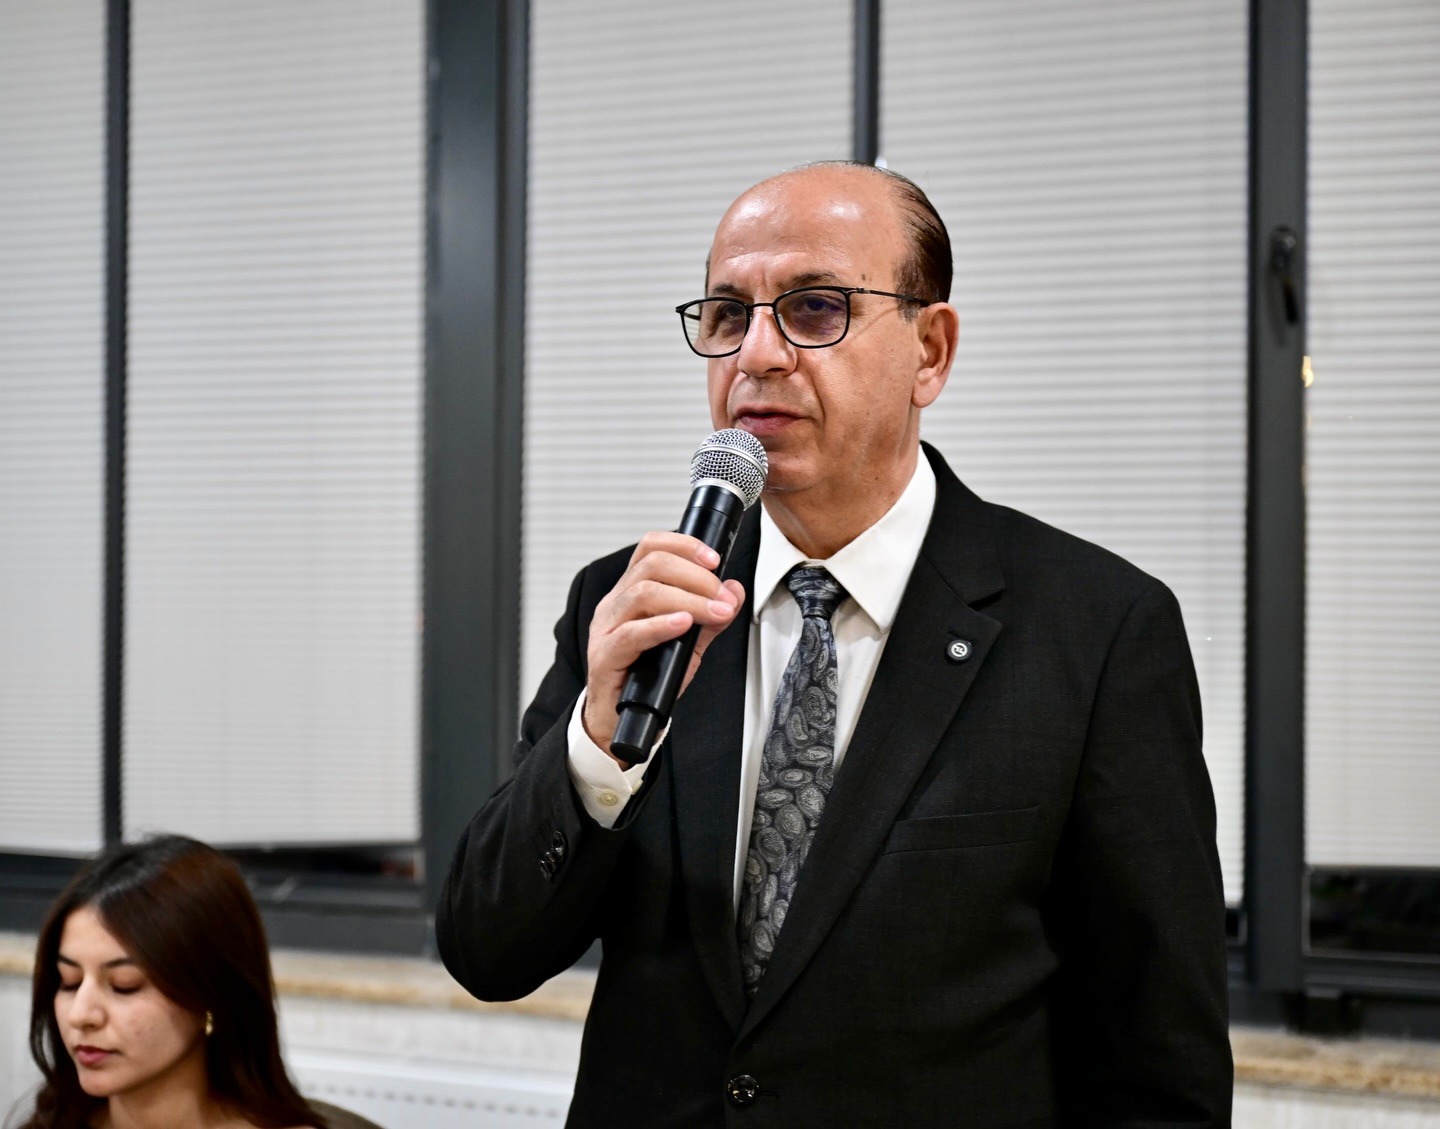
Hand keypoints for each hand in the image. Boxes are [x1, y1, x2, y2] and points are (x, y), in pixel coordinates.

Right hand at [582, 532, 745, 763]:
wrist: (617, 719)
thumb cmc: (646, 677)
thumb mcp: (687, 643)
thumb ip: (710, 617)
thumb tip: (734, 590)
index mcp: (630, 592)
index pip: (651, 548)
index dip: (684, 546)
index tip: (715, 560)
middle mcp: (616, 603)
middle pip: (651, 564)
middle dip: (695, 576)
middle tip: (722, 596)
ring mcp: (606, 628)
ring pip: (643, 593)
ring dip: (688, 599)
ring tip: (714, 612)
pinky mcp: (605, 655)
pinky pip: (631, 633)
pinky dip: (661, 625)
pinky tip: (684, 624)